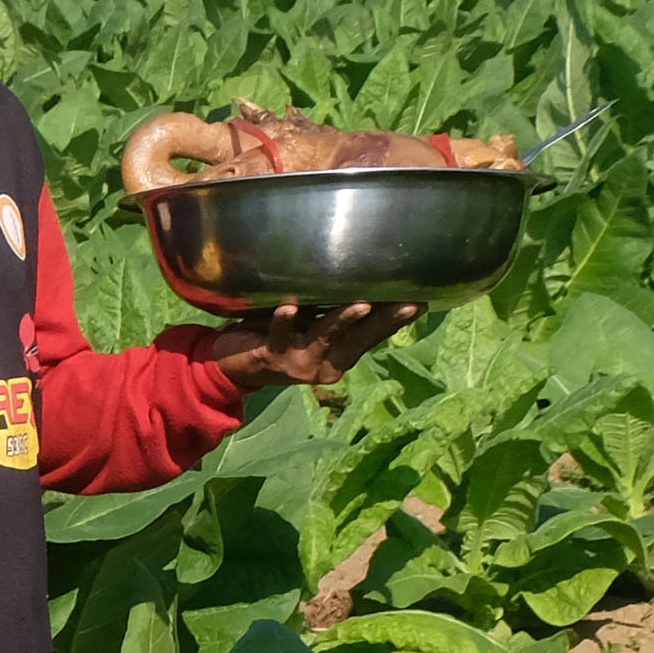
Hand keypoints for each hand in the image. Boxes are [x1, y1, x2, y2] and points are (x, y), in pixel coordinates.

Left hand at [195, 300, 416, 386]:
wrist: (228, 369)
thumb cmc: (278, 339)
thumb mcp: (313, 331)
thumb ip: (334, 316)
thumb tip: (364, 282)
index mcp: (341, 358)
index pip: (375, 337)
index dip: (398, 320)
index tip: (424, 301)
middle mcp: (326, 364)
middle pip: (360, 339)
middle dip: (386, 320)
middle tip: (410, 302)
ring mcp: (300, 362)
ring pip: (326, 338)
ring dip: (343, 320)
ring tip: (361, 304)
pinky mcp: (272, 355)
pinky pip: (280, 336)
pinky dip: (284, 321)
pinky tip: (288, 308)